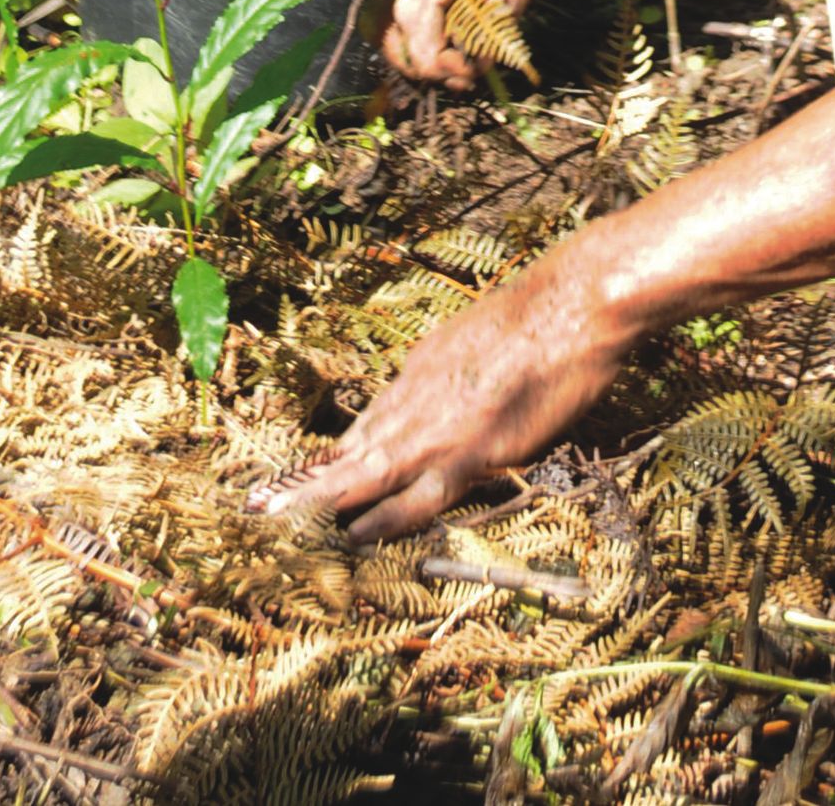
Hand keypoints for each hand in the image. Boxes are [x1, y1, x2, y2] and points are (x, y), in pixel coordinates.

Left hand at [247, 254, 625, 539]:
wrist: (576, 300)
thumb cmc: (543, 315)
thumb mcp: (477, 336)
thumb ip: (450, 372)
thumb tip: (435, 396)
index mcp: (421, 369)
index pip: (367, 425)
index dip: (333, 457)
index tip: (304, 479)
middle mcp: (419, 395)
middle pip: (352, 449)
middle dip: (304, 481)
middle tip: (258, 504)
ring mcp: (442, 425)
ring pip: (367, 473)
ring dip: (322, 501)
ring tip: (278, 523)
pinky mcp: (472, 449)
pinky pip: (417, 495)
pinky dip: (383, 516)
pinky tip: (353, 534)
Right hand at [379, 0, 585, 86]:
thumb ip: (506, 6)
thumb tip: (480, 58)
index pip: (417, 7)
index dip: (431, 54)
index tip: (466, 75)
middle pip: (391, 18)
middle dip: (422, 61)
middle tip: (467, 78)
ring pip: (387, 16)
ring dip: (416, 53)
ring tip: (462, 68)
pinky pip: (399, 5)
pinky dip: (417, 35)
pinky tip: (453, 48)